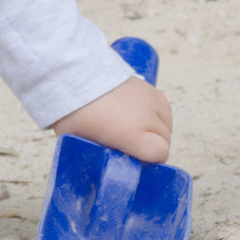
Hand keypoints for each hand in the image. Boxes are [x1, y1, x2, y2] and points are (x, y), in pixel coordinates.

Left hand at [51, 76, 172, 162]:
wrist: (72, 74)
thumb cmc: (72, 111)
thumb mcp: (82, 142)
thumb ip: (101, 153)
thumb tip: (108, 164)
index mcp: (131, 134)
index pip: (160, 154)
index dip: (149, 159)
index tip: (135, 157)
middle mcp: (146, 117)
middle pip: (165, 140)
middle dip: (151, 146)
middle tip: (130, 144)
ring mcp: (150, 100)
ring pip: (166, 125)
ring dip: (156, 130)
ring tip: (135, 128)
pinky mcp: (150, 88)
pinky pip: (164, 109)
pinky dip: (157, 115)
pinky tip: (142, 116)